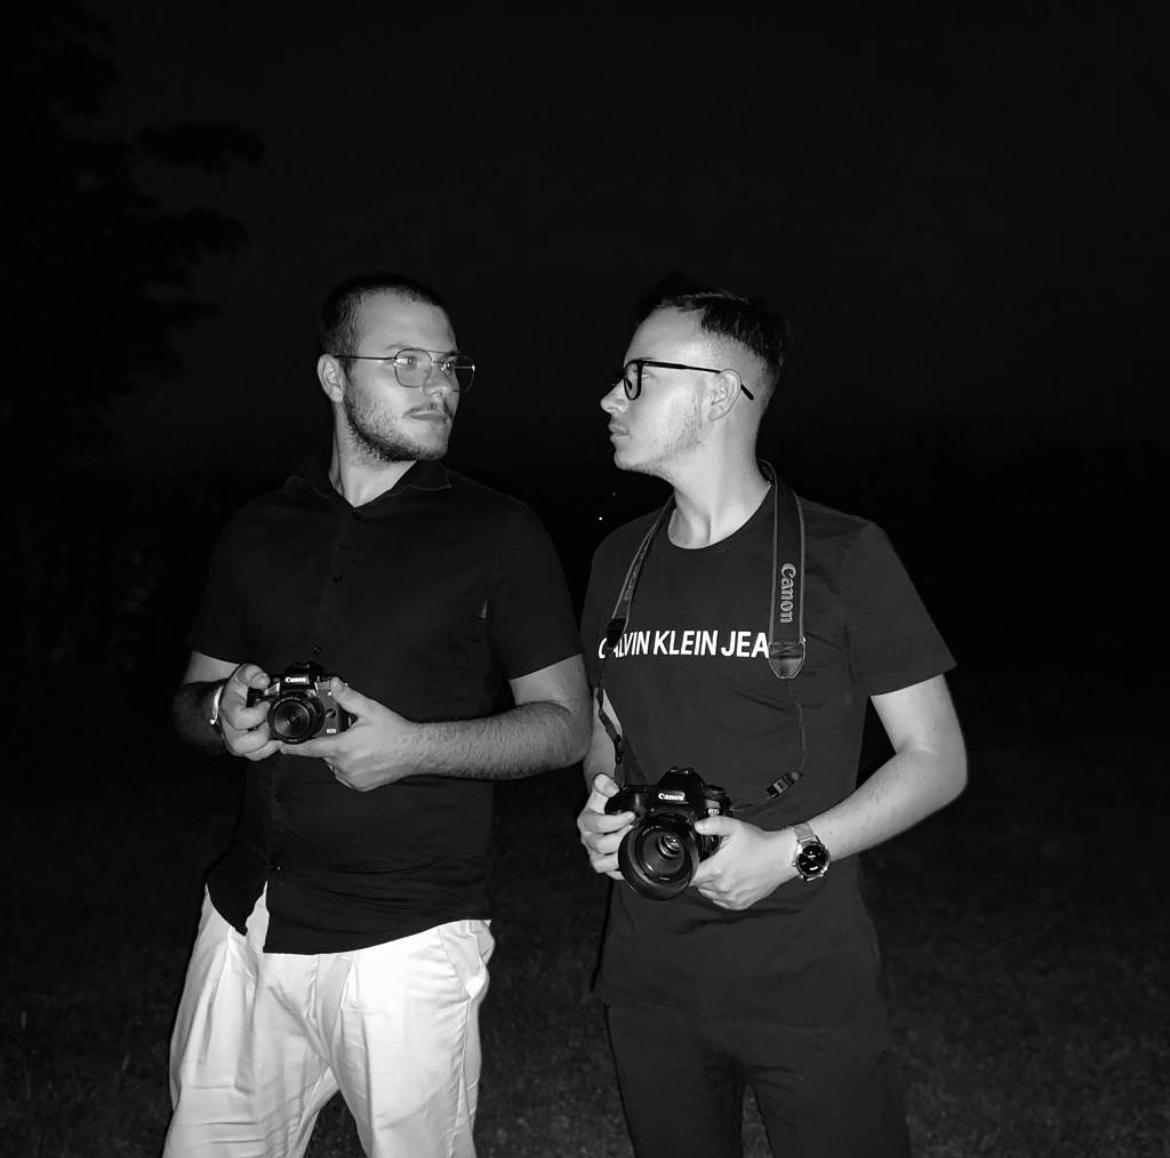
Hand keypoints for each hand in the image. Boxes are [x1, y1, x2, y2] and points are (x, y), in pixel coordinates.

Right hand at [219, 663, 280, 760]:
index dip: (257, 713)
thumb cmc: (235, 692)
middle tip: (269, 722)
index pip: (239, 719)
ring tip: (273, 730)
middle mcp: (229, 731)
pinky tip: (275, 736)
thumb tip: (263, 680)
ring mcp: (236, 742)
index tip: (266, 704)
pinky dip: (270, 748)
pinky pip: (258, 756)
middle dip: (261, 735)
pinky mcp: (245, 750)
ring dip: (267, 744)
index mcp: (228, 711)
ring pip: (251, 755)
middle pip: (241, 745)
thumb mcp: (241, 676)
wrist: (224, 704)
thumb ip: (252, 673)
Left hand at [280, 679, 419, 791]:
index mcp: (343, 747)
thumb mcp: (371, 709)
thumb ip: (349, 697)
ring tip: (360, 746)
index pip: (310, 749)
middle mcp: (345, 765)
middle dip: (332, 743)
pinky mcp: (360, 785)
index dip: (294, 747)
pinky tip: (364, 757)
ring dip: (341, 755)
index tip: (281, 746)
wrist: (415, 751)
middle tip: (350, 734)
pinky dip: (350, 766)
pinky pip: (346, 775)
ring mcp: (352, 778)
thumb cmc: (395, 732)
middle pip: (325, 754)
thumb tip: (334, 684)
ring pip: (335, 765)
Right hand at [576, 773, 632, 880]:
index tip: (630, 815)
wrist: (598, 810)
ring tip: (629, 846)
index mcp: (586, 820)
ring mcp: (593, 852)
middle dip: (619, 838)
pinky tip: (630, 860)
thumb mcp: (600, 786)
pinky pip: (608, 874)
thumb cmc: (601, 801)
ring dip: (617, 857)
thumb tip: (612, 788)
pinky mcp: (601, 863)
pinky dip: (619, 872)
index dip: (616, 821)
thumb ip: (603, 782)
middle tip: (631, 830)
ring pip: (599, 864)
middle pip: (599, 846)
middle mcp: (587, 838)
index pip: (598, 824)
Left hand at [690, 818, 797, 910]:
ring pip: (709, 894)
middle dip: (702, 873)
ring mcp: (731, 898)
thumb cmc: (760, 844)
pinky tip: (730, 880)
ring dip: (710, 883)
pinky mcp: (740, 904)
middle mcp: (723, 887)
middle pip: (698, 884)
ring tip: (723, 869)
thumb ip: (713, 824)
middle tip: (713, 860)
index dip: (688, 868)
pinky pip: (721, 901)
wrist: (781, 858)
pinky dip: (721, 893)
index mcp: (718, 869)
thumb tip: (698, 826)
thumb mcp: (734, 826)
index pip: (690, 876)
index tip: (692, 862)